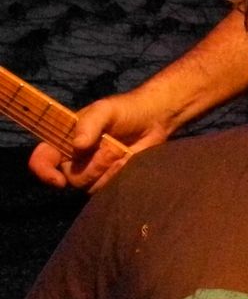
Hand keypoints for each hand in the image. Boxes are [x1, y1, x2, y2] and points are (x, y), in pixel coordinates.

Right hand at [27, 91, 174, 191]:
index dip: (44, 172)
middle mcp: (74, 159)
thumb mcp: (105, 110)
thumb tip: (77, 145)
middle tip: (112, 146)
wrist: (153, 120)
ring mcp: (92, 170)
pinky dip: (119, 174)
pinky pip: (108, 188)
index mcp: (64, 140)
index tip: (58, 180)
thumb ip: (89, 124)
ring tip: (122, 151)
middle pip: (72, 177)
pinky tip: (128, 159)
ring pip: (91, 185)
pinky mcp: (110, 179)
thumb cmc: (125, 111)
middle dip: (93, 165)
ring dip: (108, 169)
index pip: (42, 159)